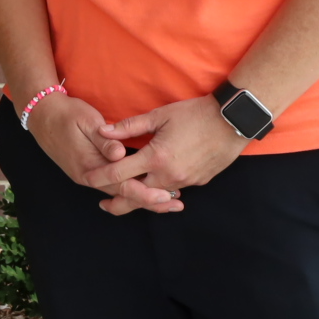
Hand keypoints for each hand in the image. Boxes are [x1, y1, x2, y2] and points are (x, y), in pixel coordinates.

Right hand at [24, 92, 178, 214]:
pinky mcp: (89, 172)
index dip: (145, 192)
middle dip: (151, 202)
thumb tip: (119, 153)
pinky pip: (114, 187)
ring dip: (144, 198)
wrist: (41, 116)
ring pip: (120, 194)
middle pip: (124, 195)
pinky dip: (133, 191)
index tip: (165, 195)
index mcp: (89, 166)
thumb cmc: (66, 115)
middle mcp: (88, 177)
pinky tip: (148, 190)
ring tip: (169, 202)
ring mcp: (88, 177)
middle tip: (177, 204)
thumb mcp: (85, 121)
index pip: (122, 185)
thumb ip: (103, 139)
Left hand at [84, 97, 246, 214]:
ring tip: (126, 197)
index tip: (86, 179)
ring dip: (141, 197)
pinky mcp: (199, 181)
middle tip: (104, 204)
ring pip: (157, 195)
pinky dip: (161, 191)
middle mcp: (170, 175)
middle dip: (119, 202)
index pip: (119, 174)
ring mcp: (186, 181)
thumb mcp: (159, 116)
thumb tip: (103, 131)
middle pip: (137, 195)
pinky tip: (154, 188)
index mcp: (156, 158)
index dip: (100, 177)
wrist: (232, 121)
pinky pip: (174, 190)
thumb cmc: (194, 114)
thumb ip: (129, 126)